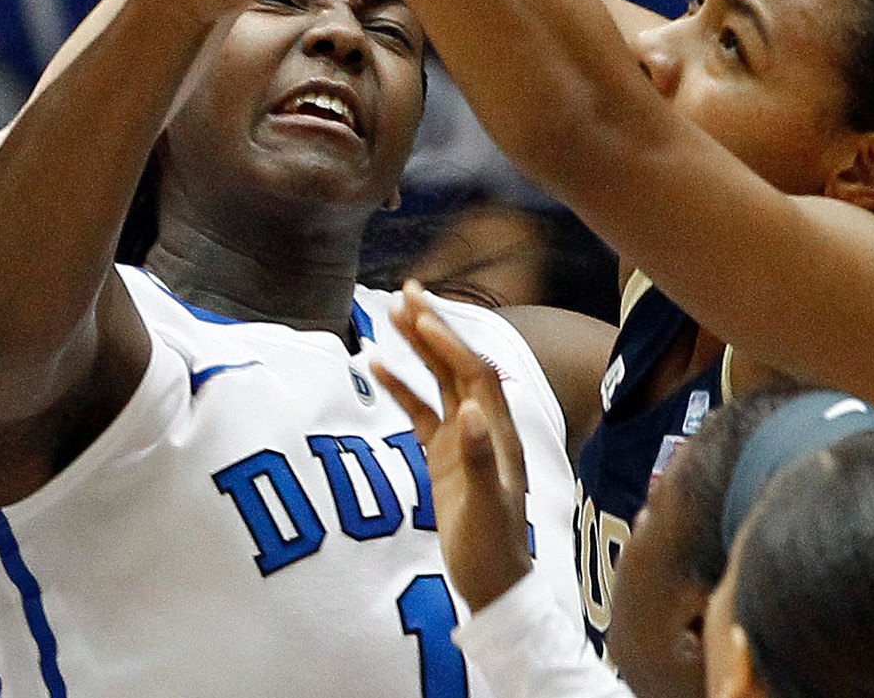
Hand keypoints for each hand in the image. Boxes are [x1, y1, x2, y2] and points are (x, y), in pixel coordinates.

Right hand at [369, 282, 533, 612]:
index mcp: (498, 432)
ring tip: (389, 314)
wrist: (492, 582)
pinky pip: (418, 409)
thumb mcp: (484, 507)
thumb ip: (477, 459)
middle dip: (433, 326)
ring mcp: (462, 438)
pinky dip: (399, 385)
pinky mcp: (442, 453)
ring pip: (437, 379)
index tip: (420, 315)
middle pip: (457, 364)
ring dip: (416, 346)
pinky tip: (374, 365)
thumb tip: (470, 412)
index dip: (450, 342)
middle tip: (405, 290)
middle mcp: (482, 426)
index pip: (473, 373)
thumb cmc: (492, 548)